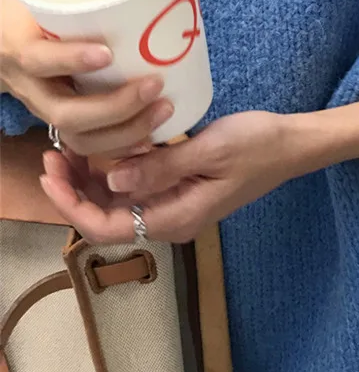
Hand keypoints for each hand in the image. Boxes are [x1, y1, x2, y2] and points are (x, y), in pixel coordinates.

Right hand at [0, 0, 173, 155]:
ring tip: (165, 109)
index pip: (38, 59)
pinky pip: (88, 143)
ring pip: (78, 137)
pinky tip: (153, 137)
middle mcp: (29, 84)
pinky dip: (122, 145)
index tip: (106, 52)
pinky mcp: (62, 118)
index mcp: (21, 47)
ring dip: (126, 130)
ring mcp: (45, 106)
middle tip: (156, 85)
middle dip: (116, 107)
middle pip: (65, 113)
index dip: (70, 59)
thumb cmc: (30, 7)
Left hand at [40, 111, 306, 243]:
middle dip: (75, 189)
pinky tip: (110, 145)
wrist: (292, 146)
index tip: (52, 172)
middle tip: (54, 150)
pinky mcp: (183, 190)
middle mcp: (173, 220)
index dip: (72, 204)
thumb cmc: (258, 145)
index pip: (107, 227)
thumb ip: (162, 168)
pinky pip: (140, 188)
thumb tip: (111, 180)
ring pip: (122, 202)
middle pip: (108, 216)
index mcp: (178, 217)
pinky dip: (119, 170)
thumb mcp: (210, 150)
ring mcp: (178, 206)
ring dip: (94, 179)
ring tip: (73, 145)